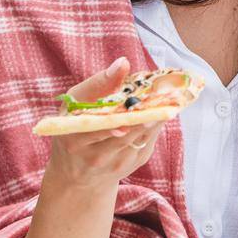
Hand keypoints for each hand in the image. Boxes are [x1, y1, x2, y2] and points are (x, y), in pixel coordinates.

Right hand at [42, 57, 164, 189]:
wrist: (78, 174)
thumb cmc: (76, 127)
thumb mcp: (76, 103)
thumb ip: (99, 84)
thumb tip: (123, 63)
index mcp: (71, 134)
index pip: (94, 120)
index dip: (116, 110)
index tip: (133, 97)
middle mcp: (90, 153)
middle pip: (121, 129)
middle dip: (141, 112)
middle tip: (160, 95)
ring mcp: (111, 163)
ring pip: (138, 135)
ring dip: (154, 117)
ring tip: (166, 100)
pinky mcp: (130, 166)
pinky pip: (147, 141)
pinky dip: (155, 125)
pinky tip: (161, 112)